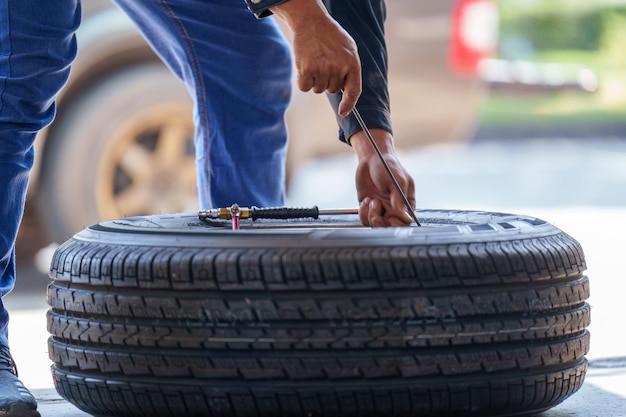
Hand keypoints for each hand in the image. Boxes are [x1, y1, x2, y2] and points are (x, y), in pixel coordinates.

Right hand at [271, 0, 361, 115]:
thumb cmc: (330, 36)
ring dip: (315, 80)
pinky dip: (303, 81)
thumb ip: (349, 68)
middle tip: (323, 63)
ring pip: (318, 89)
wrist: (311, 22)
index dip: (349, 104)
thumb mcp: (348, 49)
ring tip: (314, 61)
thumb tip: (347, 91)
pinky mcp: (307, 70)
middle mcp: (339, 68)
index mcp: (352, 63)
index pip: (354, 91)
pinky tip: (304, 65)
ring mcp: (323, 70)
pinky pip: (305, 87)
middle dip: (327, 81)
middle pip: (332, 90)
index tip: (343, 112)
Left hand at [351, 129, 415, 226]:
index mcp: (406, 204)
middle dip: (381, 223)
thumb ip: (400, 201)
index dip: (397, 224)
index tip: (390, 218)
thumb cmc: (388, 167)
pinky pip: (364, 218)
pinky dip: (363, 212)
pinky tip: (366, 200)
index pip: (404, 222)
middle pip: (389, 227)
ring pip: (375, 224)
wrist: (372, 158)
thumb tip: (404, 218)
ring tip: (372, 201)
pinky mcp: (367, 206)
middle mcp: (393, 208)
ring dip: (371, 216)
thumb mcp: (398, 182)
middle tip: (376, 215)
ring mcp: (380, 208)